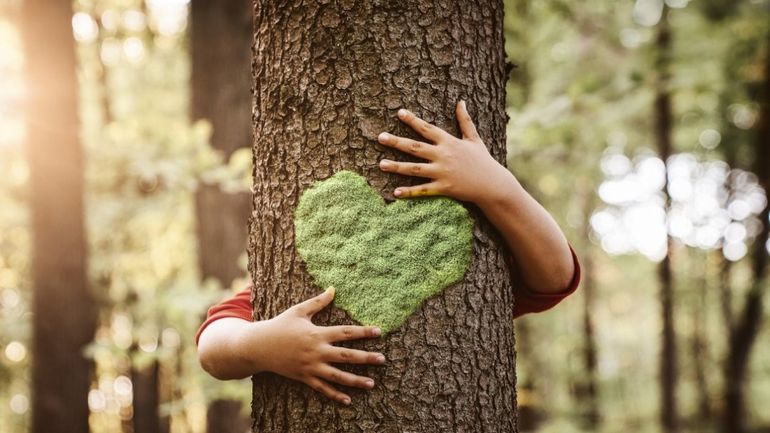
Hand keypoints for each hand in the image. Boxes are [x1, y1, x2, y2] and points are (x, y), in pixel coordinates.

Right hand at [243, 287, 384, 404]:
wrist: (258, 346)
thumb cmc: (280, 325)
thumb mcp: (298, 311)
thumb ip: (318, 302)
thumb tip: (334, 289)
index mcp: (317, 334)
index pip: (345, 332)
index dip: (363, 332)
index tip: (379, 332)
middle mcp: (316, 352)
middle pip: (346, 355)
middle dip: (366, 358)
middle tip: (383, 359)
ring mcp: (310, 367)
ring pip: (337, 376)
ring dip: (355, 380)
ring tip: (372, 383)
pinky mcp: (304, 378)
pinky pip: (322, 388)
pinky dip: (335, 395)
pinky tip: (348, 400)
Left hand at [377, 100, 515, 204]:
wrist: (493, 185)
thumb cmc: (483, 161)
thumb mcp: (474, 139)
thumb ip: (465, 121)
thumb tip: (461, 101)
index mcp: (449, 142)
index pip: (427, 129)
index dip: (413, 120)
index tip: (399, 112)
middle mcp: (444, 156)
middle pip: (415, 147)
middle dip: (397, 142)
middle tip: (380, 137)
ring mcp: (443, 173)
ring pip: (415, 169)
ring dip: (397, 167)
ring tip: (381, 164)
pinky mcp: (444, 188)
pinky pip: (423, 190)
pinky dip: (410, 192)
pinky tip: (395, 192)